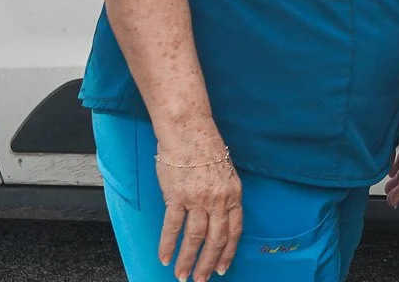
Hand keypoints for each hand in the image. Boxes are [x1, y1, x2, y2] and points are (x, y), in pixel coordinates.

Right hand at [153, 122, 240, 281]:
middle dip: (208, 263)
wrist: (189, 131)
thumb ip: (224, 197)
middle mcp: (218, 199)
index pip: (234, 231)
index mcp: (233, 194)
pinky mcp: (177, 197)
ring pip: (194, 238)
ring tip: (182, 275)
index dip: (228, 252)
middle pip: (215, 239)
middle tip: (202, 280)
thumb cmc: (206, 149)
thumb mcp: (226, 173)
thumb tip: (218, 219)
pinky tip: (164, 257)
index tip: (222, 268)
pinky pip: (172, 227)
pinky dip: (167, 245)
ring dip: (187, 260)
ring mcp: (198, 199)